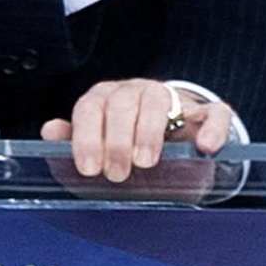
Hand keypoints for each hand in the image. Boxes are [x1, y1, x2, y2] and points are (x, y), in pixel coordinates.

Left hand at [42, 79, 238, 181]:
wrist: (173, 165)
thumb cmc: (125, 158)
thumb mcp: (96, 156)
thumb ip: (71, 145)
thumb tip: (50, 130)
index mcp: (106, 100)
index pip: (91, 106)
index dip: (87, 136)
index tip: (90, 168)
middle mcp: (137, 92)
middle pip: (123, 101)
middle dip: (117, 138)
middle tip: (117, 173)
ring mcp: (174, 100)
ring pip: (160, 99)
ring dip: (150, 131)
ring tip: (146, 162)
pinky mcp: (207, 114)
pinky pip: (215, 113)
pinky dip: (212, 129)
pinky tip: (204, 147)